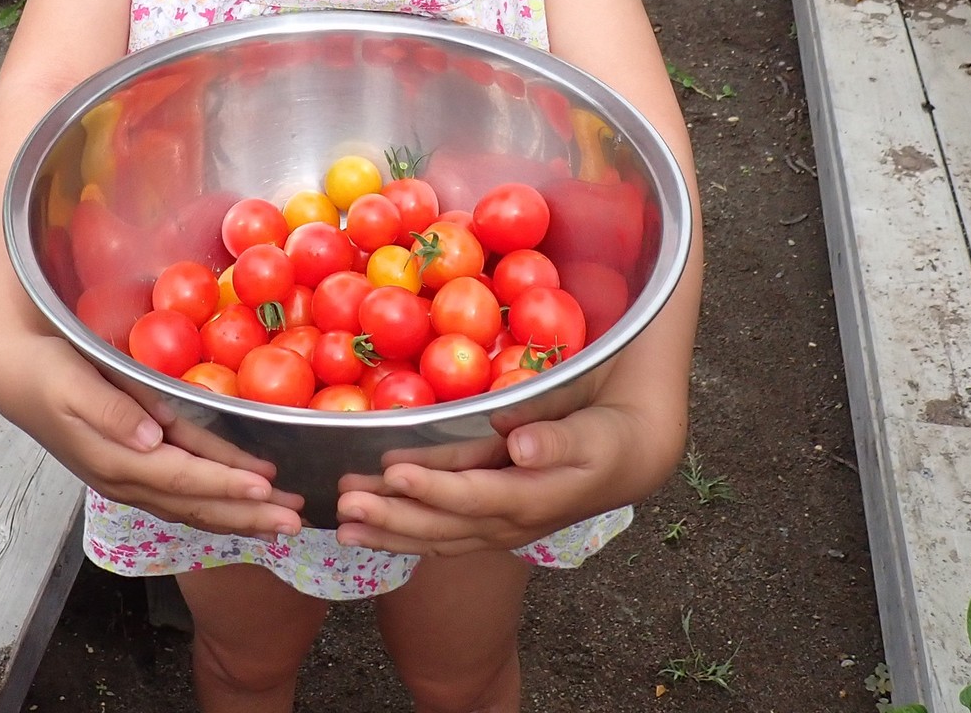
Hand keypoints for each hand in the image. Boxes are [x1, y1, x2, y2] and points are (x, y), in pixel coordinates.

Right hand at [7, 334, 304, 537]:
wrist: (16, 374)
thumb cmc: (47, 371)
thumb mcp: (73, 383)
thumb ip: (112, 411)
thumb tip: (149, 438)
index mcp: (117, 458)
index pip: (183, 478)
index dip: (225, 484)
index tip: (265, 486)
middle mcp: (127, 477)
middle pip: (196, 505)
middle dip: (246, 514)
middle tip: (295, 521)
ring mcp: (129, 477)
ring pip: (192, 507)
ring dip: (238, 516)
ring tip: (281, 522)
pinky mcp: (132, 467)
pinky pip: (181, 496)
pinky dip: (215, 504)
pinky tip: (239, 505)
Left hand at [333, 403, 657, 556]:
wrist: (627, 459)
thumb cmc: (605, 437)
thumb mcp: (592, 433)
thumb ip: (555, 439)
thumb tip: (518, 445)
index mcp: (532, 498)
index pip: (473, 496)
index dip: (433, 487)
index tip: (394, 472)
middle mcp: (510, 522)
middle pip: (444, 527)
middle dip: (393, 518)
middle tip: (347, 505)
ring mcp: (498, 527)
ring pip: (437, 538)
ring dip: (389, 533)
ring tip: (343, 527)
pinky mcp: (489, 521)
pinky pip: (442, 535)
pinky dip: (404, 535)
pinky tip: (372, 532)